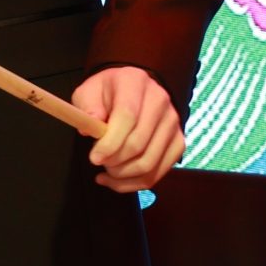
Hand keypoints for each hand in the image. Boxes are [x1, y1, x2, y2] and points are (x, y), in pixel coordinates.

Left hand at [73, 65, 184, 192]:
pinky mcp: (178, 142)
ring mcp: (173, 123)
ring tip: (107, 170)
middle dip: (114, 161)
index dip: (110, 142)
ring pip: (149, 163)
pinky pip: (158, 172)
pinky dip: (135, 183)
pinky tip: (117, 179)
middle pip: (139, 143)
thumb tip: (89, 130)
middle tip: (98, 162)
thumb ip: (87, 108)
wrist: (133, 90)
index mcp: (135, 83)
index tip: (94, 158)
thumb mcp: (88, 92)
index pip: (127, 117)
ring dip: (123, 175)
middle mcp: (160, 101)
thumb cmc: (107, 93)